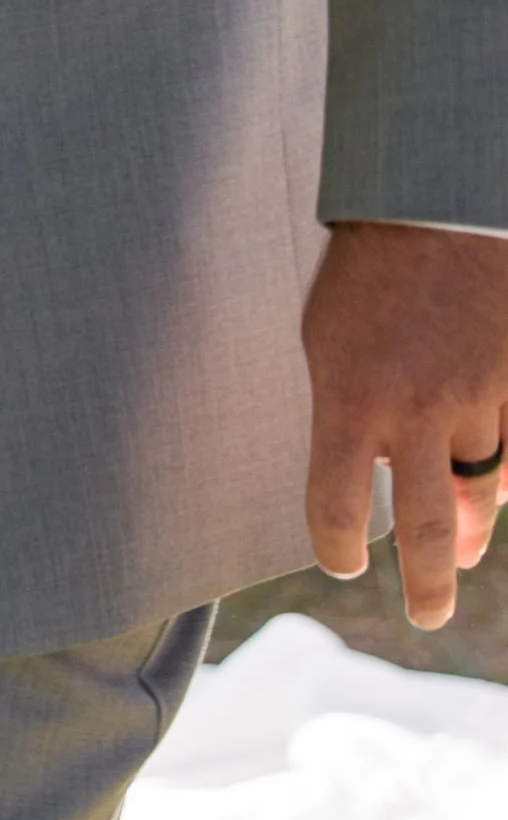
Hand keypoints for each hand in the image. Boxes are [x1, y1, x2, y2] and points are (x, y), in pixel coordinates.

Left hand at [304, 220, 507, 625]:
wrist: (433, 202)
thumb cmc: (366, 271)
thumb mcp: (329, 340)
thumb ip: (348, 414)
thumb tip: (375, 481)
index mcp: (350, 397)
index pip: (334, 504)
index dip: (334, 546)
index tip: (341, 564)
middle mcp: (417, 408)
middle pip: (421, 525)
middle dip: (427, 583)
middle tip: (427, 617)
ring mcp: (480, 394)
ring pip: (484, 486)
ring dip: (471, 523)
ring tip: (457, 552)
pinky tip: (497, 493)